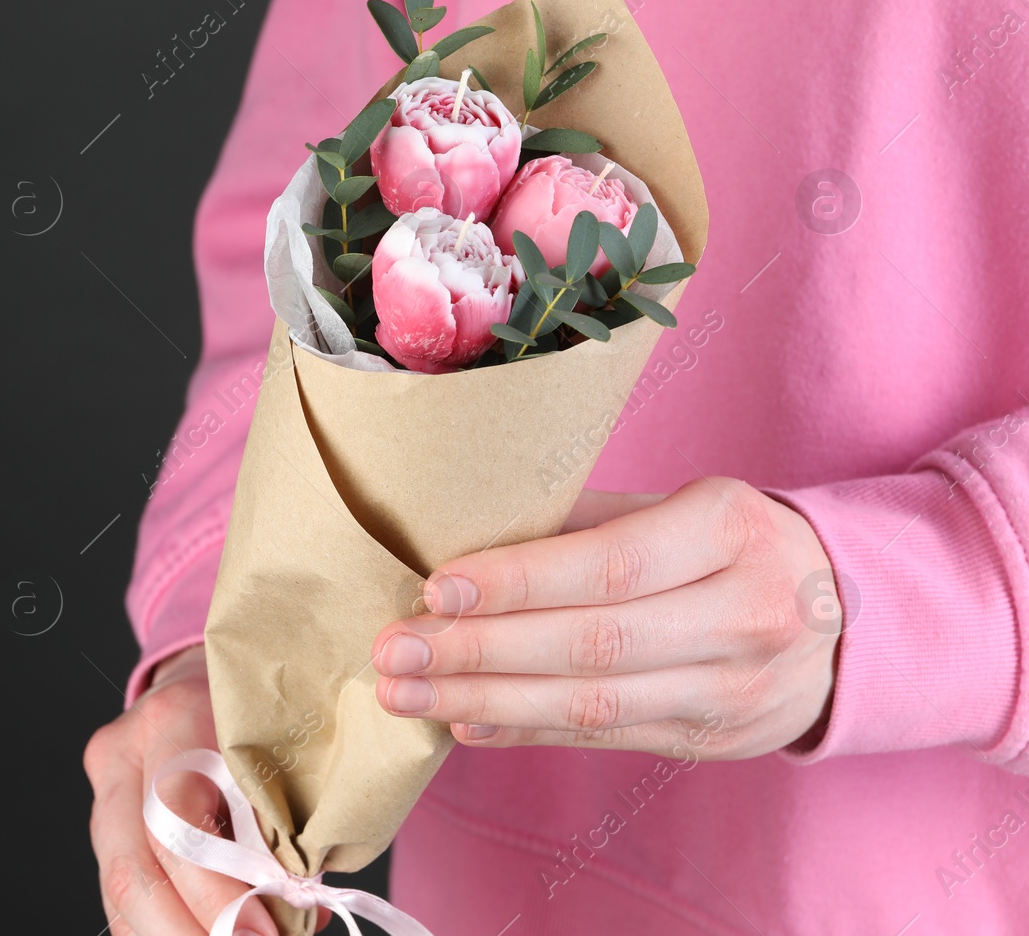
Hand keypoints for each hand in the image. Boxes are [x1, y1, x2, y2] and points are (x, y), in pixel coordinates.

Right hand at [83, 645, 281, 935]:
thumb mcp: (282, 745)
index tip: (262, 933)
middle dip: (188, 934)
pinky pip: (120, 903)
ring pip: (118, 896)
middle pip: (131, 870)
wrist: (205, 678)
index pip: (175, 818)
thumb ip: (284, 825)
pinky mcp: (104, 828)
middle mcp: (124, 754)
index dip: (214, 890)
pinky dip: (163, 933)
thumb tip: (300, 914)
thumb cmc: (260, 711)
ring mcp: (103, 793)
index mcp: (174, 718)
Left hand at [370, 477, 840, 758]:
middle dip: (478, 650)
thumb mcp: (680, 505)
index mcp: (730, 531)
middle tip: (395, 650)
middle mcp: (743, 615)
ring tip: (405, 693)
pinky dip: (524, 731)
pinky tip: (464, 718)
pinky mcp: (710, 740)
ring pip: (591, 705)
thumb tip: (463, 531)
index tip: (435, 586)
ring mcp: (732, 690)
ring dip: (484, 700)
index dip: (518, 581)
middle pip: (592, 644)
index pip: (610, 565)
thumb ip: (583, 519)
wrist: (851, 616)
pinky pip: (601, 739)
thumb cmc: (732, 543)